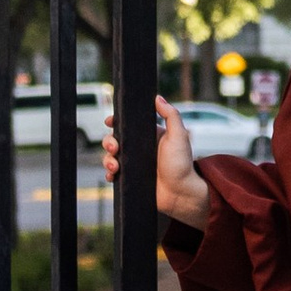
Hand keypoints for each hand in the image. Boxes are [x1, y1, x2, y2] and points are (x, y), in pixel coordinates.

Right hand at [105, 93, 210, 230]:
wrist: (181, 194)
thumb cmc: (183, 164)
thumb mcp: (179, 136)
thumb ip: (171, 115)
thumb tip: (157, 97)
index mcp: (149, 136)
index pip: (128, 125)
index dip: (116, 122)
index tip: (110, 121)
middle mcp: (139, 149)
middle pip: (115, 140)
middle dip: (108, 141)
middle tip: (113, 147)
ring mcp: (133, 164)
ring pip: (110, 157)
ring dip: (107, 159)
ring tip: (115, 166)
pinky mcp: (130, 178)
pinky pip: (113, 174)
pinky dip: (109, 173)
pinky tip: (112, 175)